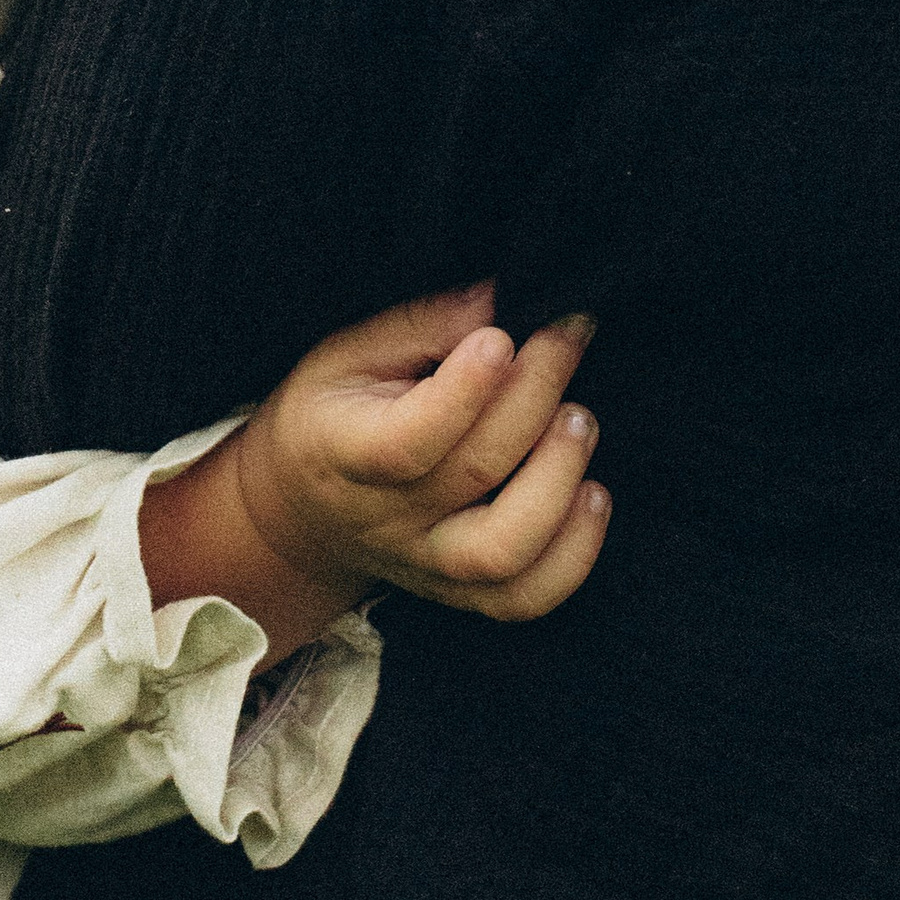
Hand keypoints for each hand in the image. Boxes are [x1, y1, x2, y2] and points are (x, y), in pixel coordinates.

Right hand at [139, 283, 608, 662]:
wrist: (305, 509)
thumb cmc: (336, 410)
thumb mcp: (349, 352)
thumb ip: (421, 325)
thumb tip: (497, 300)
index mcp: (341, 452)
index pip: (406, 440)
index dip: (465, 390)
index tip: (502, 335)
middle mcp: (385, 520)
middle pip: (474, 473)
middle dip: (535, 395)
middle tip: (566, 335)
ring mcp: (427, 565)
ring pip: (503, 551)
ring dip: (559, 479)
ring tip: (580, 419)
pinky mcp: (464, 594)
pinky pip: (526, 598)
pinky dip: (575, 555)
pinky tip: (593, 494)